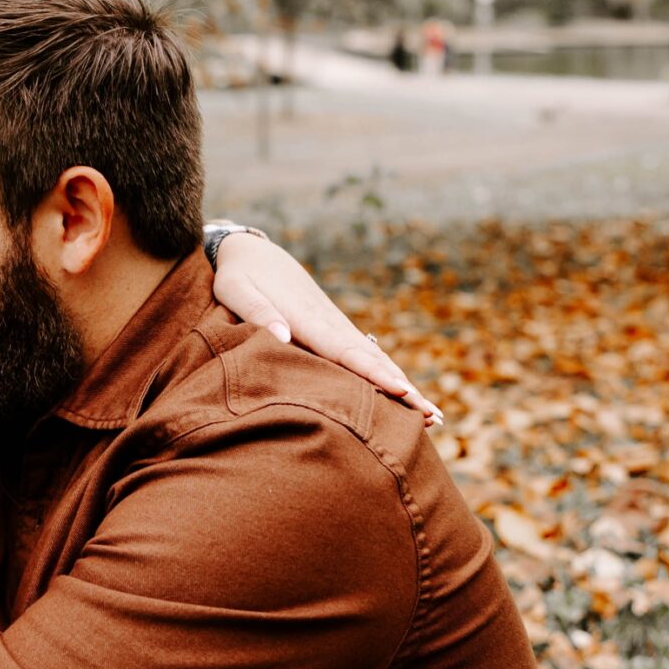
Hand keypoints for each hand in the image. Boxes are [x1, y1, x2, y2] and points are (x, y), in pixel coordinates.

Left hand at [212, 231, 443, 426]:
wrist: (252, 252)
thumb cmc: (238, 276)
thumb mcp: (235, 290)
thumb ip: (257, 312)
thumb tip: (281, 336)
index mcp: (306, 318)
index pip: (344, 351)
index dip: (372, 372)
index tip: (400, 390)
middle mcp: (329, 323)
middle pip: (372, 360)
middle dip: (403, 388)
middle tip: (432, 416)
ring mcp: (335, 325)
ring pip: (375, 359)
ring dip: (404, 385)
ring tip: (432, 415)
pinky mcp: (333, 329)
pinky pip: (365, 356)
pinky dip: (388, 374)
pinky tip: (405, 393)